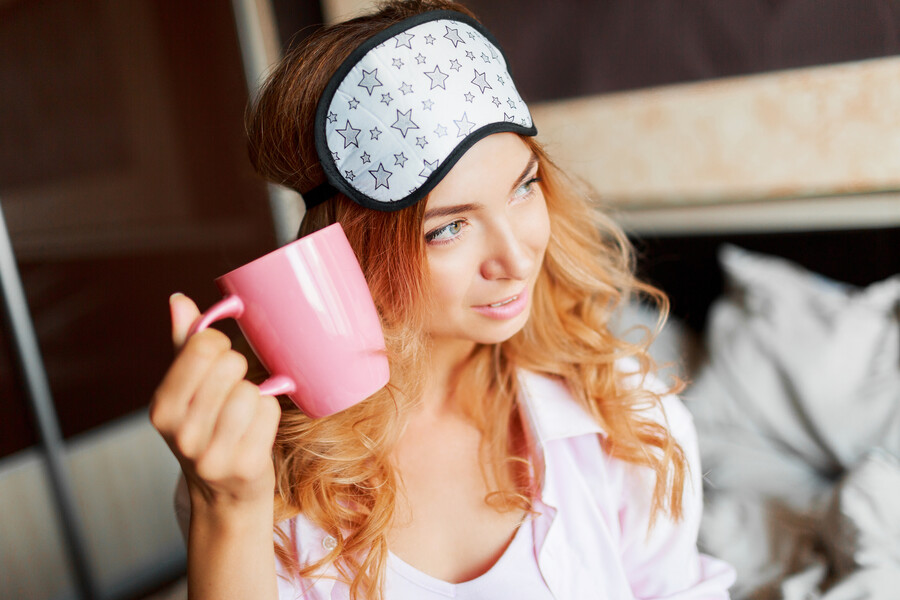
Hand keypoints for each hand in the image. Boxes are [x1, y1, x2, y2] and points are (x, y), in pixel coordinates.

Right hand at [150, 293, 280, 510]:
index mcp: (161, 408)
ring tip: (244, 413)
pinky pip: (269, 412)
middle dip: (239, 370)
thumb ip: (182, 343)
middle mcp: (181, 433)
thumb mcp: (185, 391)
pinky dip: (269, 413)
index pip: (201, 346)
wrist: (224, 495)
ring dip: (256, 395)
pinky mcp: (245, 465)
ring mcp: (211, 453)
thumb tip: (178, 300)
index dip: (218, 345)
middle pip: (231, 365)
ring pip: (251, 390)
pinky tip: (256, 428)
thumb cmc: (207, 430)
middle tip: (233, 390)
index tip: (218, 360)